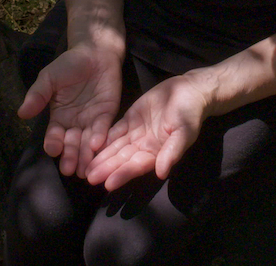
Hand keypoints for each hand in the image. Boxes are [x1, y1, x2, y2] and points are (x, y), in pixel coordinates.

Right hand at [18, 45, 122, 177]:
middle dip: (70, 157)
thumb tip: (21, 113)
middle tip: (69, 170)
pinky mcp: (107, 115)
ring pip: (86, 142)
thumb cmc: (69, 65)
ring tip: (84, 168)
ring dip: (85, 156)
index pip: (54, 135)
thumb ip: (37, 95)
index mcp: (58, 117)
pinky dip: (100, 137)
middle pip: (71, 144)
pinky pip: (103, 129)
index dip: (53, 143)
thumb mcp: (49, 78)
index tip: (52, 150)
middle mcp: (74, 123)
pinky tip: (96, 145)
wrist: (95, 52)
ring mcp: (91, 121)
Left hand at [85, 73, 211, 190]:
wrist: (190, 91)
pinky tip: (89, 145)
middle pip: (122, 159)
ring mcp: (135, 134)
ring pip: (115, 147)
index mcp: (157, 153)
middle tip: (89, 177)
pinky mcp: (130, 120)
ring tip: (85, 167)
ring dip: (101, 157)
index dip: (122, 174)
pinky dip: (103, 138)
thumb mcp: (184, 132)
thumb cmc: (190, 113)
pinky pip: (114, 131)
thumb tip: (161, 173)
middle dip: (106, 168)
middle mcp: (143, 147)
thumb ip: (172, 152)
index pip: (136, 166)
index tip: (108, 184)